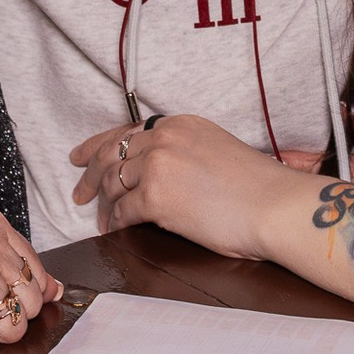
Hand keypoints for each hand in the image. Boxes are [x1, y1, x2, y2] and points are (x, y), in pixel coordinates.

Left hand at [70, 116, 297, 260]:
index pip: (128, 131)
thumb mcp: (215, 151)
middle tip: (79, 192)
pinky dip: (115, 222)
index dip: (99, 144)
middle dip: (90, 174)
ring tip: (101, 218)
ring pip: (114, 183)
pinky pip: (123, 211)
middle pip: (111, 154)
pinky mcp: (155, 197)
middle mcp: (165, 138)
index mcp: (181, 123)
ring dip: (104, 203)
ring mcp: (158, 166)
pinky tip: (114, 230)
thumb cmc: (257, 189)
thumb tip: (161, 173)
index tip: (81, 156)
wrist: (275, 207)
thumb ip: (183, 153)